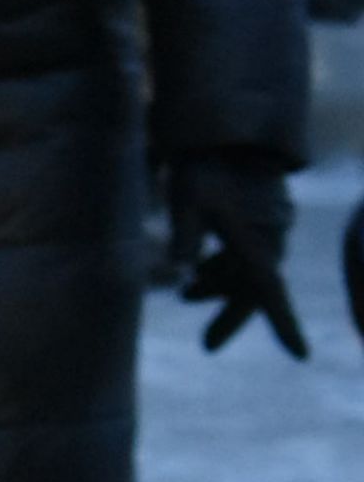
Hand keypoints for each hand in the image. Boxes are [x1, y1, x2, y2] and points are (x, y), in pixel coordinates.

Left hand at [171, 156, 308, 359]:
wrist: (231, 124)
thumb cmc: (205, 161)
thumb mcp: (186, 195)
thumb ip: (184, 230)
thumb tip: (179, 265)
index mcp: (256, 241)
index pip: (270, 294)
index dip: (285, 327)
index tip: (302, 356)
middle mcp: (271, 237)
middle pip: (255, 288)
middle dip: (230, 312)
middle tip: (207, 344)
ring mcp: (270, 224)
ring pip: (249, 268)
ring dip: (221, 285)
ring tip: (187, 295)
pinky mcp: (263, 212)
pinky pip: (249, 249)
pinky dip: (226, 263)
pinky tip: (199, 264)